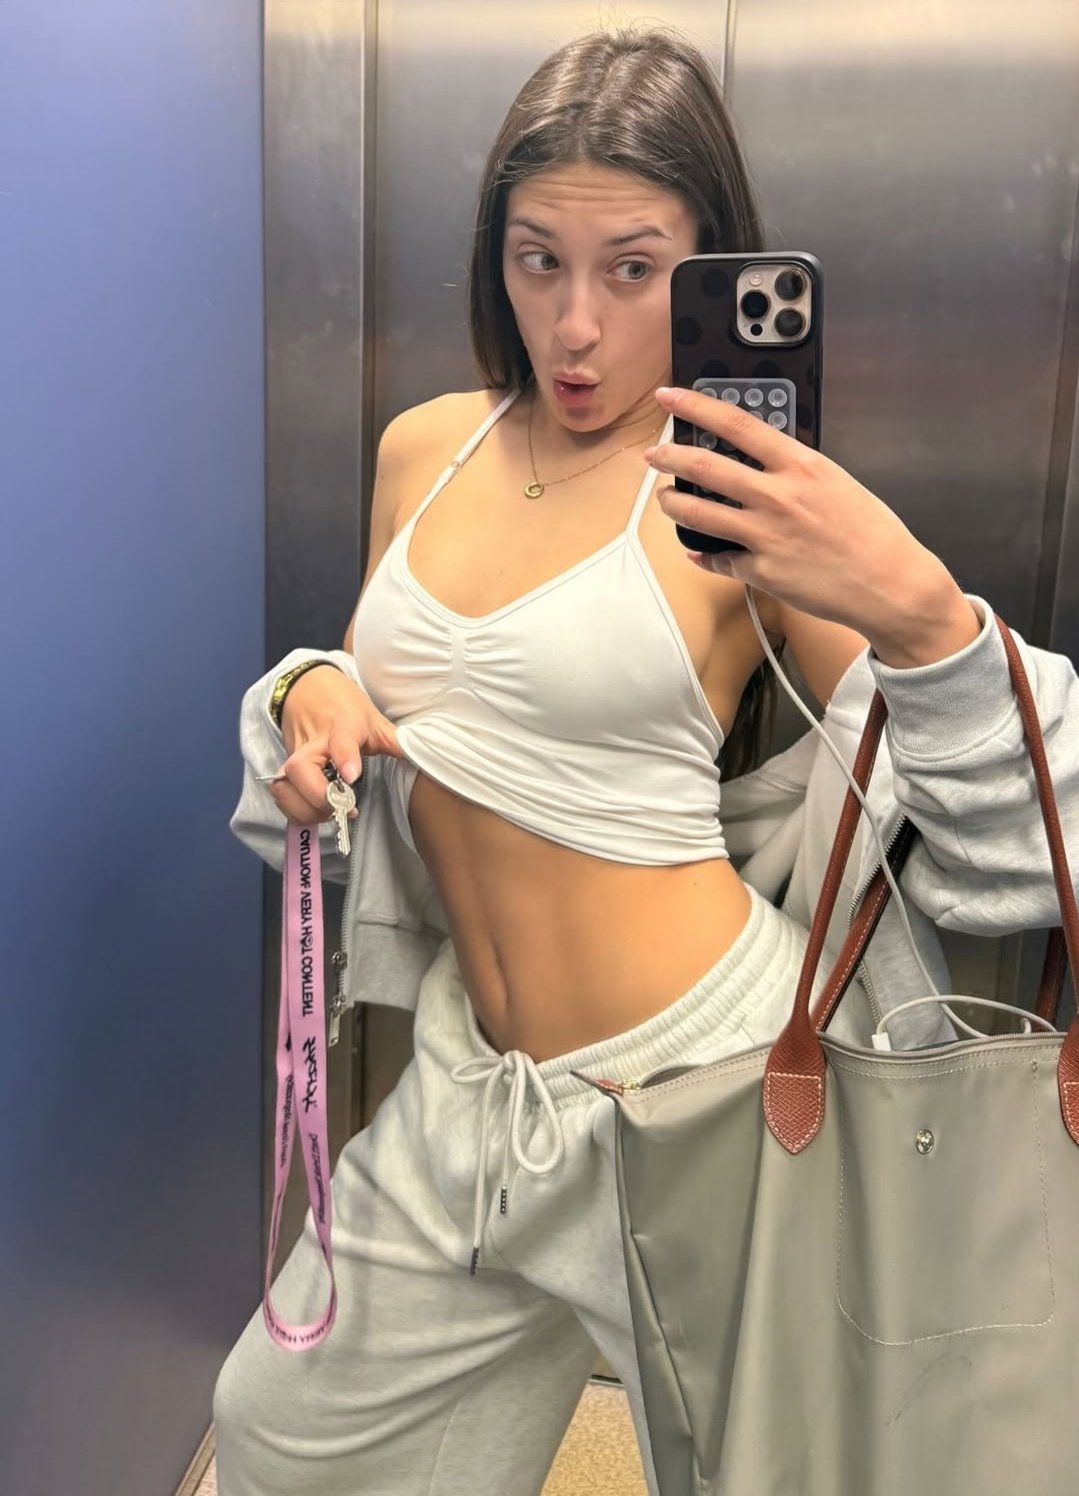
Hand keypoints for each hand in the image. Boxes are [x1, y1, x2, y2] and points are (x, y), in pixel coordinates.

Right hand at [271, 666, 403, 826]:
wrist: (309, 691)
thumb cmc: (346, 709)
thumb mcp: (376, 721)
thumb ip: (397, 742)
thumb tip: (426, 756)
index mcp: (342, 726)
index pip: (341, 739)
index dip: (345, 757)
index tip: (353, 776)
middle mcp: (313, 742)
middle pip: (299, 770)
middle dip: (318, 797)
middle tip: (344, 808)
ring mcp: (294, 757)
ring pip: (283, 787)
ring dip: (305, 809)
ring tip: (332, 813)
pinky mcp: (285, 771)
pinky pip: (282, 796)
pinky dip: (296, 811)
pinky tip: (318, 812)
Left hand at [645, 385, 951, 639]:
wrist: (890, 583)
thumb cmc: (872, 533)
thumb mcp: (836, 482)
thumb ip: (795, 470)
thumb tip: (763, 463)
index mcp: (800, 465)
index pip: (736, 424)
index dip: (696, 407)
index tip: (670, 398)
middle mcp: (777, 496)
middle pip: (705, 467)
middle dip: (669, 457)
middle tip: (653, 455)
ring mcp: (765, 535)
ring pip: (699, 513)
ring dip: (674, 503)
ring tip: (665, 499)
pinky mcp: (760, 572)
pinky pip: (718, 560)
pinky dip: (703, 555)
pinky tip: (696, 551)